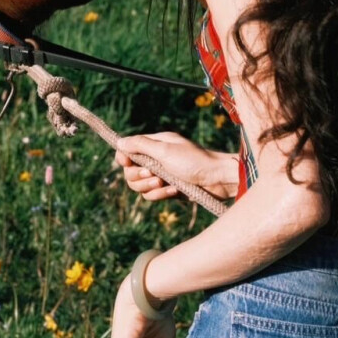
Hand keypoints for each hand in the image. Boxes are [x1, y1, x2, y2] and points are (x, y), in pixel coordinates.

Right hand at [113, 131, 237, 201]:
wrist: (218, 179)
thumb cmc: (194, 161)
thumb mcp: (165, 150)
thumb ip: (141, 146)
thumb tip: (119, 143)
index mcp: (156, 144)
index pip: (128, 150)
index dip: (124, 158)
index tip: (127, 163)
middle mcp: (156, 158)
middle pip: (130, 171)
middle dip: (139, 176)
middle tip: (154, 175)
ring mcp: (162, 174)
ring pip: (139, 186)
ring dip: (150, 187)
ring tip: (164, 184)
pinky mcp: (168, 188)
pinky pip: (152, 195)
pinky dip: (160, 194)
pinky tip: (174, 191)